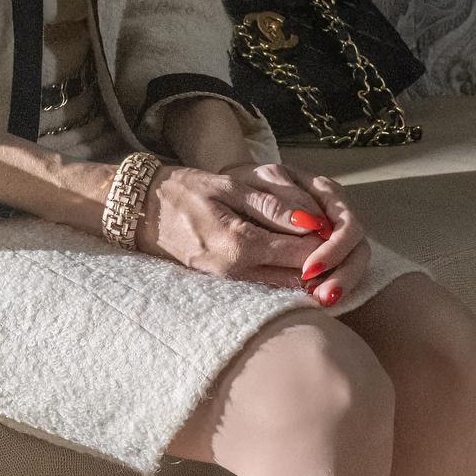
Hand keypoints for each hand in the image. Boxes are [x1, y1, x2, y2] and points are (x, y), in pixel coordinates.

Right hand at [134, 164, 315, 287]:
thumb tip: (314, 221)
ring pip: (283, 287)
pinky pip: (263, 286)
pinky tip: (287, 260)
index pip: (303, 252)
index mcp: (241, 245)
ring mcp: (227, 285)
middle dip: (321, 263)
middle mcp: (236, 274)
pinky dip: (281, 276)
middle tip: (332, 241)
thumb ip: (273, 206)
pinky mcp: (221, 288)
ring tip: (314, 249)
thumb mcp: (229, 187)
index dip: (327, 241)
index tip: (336, 226)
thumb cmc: (183, 191)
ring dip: (303, 272)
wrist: (139, 211)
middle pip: (298, 278)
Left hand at [257, 163, 370, 308]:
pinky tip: (319, 298)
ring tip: (322, 300)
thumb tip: (313, 225)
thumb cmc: (249, 184)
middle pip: (358, 245)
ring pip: (355, 260)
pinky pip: (341, 269)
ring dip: (342, 283)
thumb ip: (282, 201)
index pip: (346, 223)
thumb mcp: (260, 185)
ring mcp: (336, 231)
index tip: (310, 270)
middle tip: (324, 296)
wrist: (236, 190)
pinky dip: (333, 284)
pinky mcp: (327, 250)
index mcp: (325, 190)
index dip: (333, 249)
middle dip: (344, 272)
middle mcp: (337, 210)